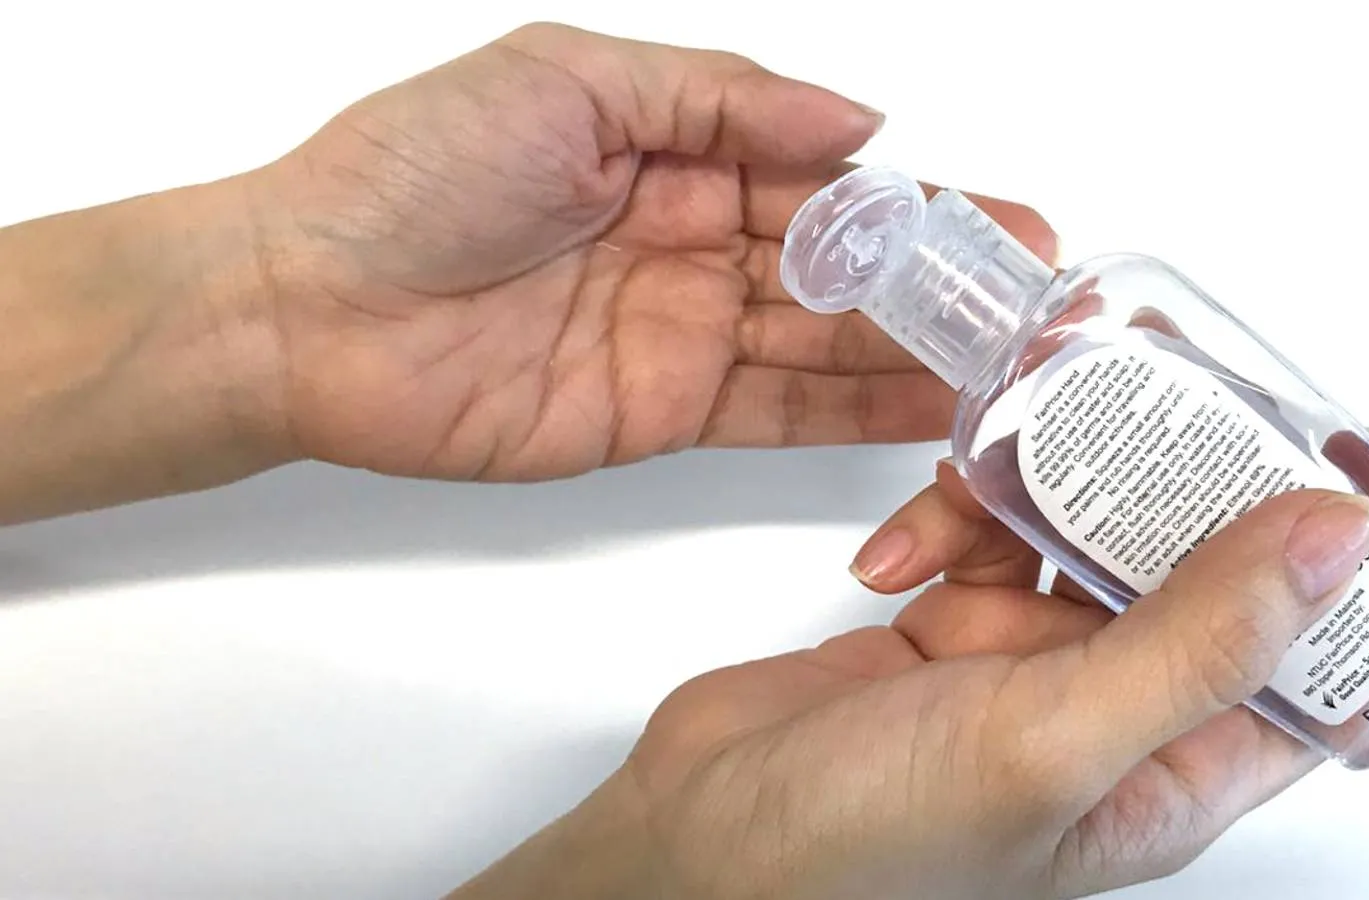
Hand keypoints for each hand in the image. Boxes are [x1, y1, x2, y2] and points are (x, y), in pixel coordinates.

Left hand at [248, 24, 1055, 480]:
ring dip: (916, 351)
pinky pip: (775, 412)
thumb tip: (856, 121)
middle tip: (1038, 303)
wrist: (310, 303)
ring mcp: (681, 330)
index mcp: (676, 150)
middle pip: (843, 265)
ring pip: (824, 342)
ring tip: (1010, 364)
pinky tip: (925, 408)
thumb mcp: (571, 80)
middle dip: (943, 283)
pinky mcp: (659, 411)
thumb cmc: (416, 172)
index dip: (921, 200)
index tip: (1008, 220)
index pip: (826, 177)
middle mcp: (691, 240)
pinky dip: (851, 412)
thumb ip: (721, 99)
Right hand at [451, 464, 1368, 898]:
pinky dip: (947, 520)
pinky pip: (982, 537)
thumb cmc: (866, 849)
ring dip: (1042, 487)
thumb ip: (1195, 641)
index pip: (1303, 661)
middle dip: (1174, 483)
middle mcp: (1111, 718)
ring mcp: (1024, 669)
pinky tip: (902, 549)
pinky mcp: (948, 630)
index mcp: (1171, 772)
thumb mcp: (1052, 741)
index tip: (1333, 451)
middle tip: (1155, 389)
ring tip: (994, 457)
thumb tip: (1332, 544)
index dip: (1330, 565)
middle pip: (1192, 572)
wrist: (697, 837)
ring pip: (1077, 535)